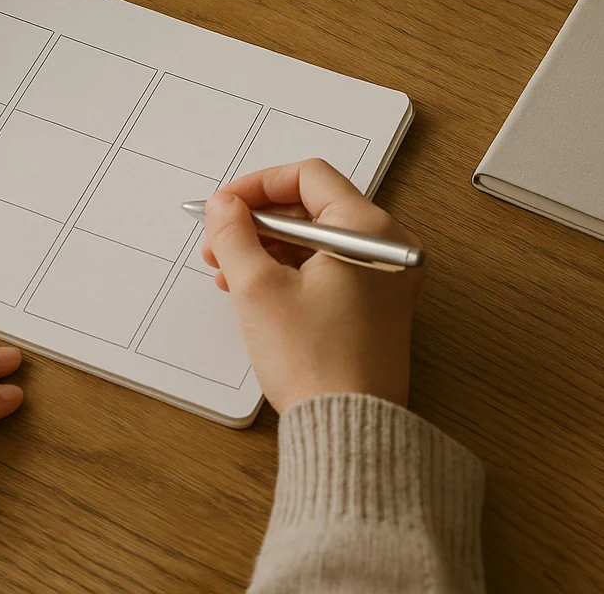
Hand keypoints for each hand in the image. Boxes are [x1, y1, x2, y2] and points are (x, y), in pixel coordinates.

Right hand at [202, 159, 423, 411]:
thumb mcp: (258, 288)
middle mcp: (385, 245)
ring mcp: (384, 278)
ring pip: (317, 241)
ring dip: (268, 249)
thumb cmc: (316, 362)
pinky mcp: (376, 307)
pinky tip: (255, 291)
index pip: (308, 176)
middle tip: (218, 242)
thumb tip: (225, 207)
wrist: (348, 428)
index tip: (224, 206)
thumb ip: (234, 234)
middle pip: (312, 208)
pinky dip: (290, 272)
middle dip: (258, 222)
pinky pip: (329, 270)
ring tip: (227, 274)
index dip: (258, 185)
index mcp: (366, 228)